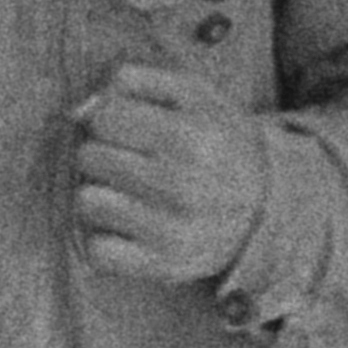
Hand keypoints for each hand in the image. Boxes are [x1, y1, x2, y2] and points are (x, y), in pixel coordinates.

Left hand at [70, 63, 267, 283]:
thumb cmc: (218, 141)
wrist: (267, 205)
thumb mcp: (193, 94)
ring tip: (126, 191)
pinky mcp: (162, 266)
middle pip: (89, 158)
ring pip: (85, 202)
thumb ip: (135, 81)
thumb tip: (79, 112)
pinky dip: (103, 238)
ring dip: (99, 194)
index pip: (104, 118)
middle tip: (129, 160)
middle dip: (102, 153)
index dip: (110, 117)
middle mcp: (182, 186)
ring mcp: (171, 231)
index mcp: (191, 137)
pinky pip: (98, 251)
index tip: (129, 127)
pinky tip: (125, 226)